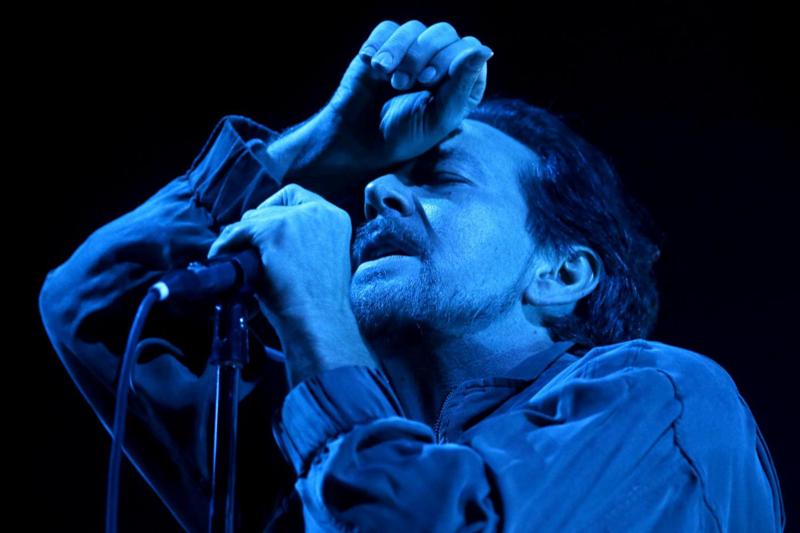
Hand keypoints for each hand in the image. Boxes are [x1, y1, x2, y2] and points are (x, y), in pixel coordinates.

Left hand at [206, 183, 352, 321]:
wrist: (319, 319)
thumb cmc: (320, 301)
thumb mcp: (321, 258)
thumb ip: (305, 239)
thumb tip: (263, 235)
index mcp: (336, 218)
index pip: (297, 197)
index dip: (277, 208)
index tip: (265, 226)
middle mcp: (320, 211)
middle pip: (273, 205)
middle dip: (256, 225)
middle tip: (246, 247)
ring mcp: (297, 219)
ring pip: (254, 218)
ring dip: (241, 236)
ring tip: (233, 255)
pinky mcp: (274, 231)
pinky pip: (239, 231)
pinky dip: (226, 243)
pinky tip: (221, 256)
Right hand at [274, 20, 493, 192]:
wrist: (359, 141)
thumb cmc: (404, 136)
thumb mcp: (439, 117)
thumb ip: (463, 83)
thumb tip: (486, 49)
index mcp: (460, 82)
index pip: (468, 48)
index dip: (450, 58)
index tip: (430, 81)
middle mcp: (439, 63)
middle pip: (443, 32)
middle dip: (424, 54)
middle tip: (407, 83)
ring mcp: (410, 54)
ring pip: (413, 28)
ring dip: (400, 51)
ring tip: (389, 79)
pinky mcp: (384, 48)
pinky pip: (387, 28)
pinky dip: (380, 45)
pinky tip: (374, 68)